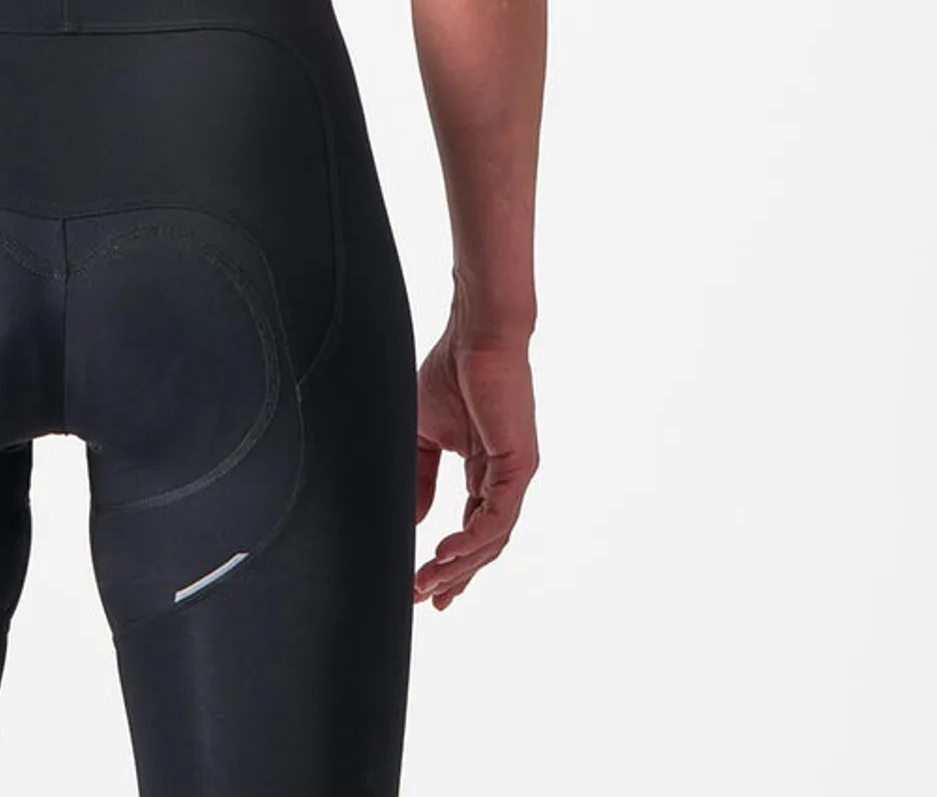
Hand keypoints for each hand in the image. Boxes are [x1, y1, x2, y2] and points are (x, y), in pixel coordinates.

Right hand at [412, 313, 537, 609]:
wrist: (474, 336)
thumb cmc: (450, 371)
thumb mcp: (424, 433)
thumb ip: (421, 476)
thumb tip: (417, 521)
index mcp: (483, 471)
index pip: (470, 529)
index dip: (450, 563)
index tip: (424, 589)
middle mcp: (503, 479)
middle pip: (483, 545)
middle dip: (454, 576)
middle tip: (424, 599)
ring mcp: (514, 474)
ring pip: (491, 538)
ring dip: (459, 565)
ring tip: (428, 583)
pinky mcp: (519, 465)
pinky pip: (497, 516)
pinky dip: (472, 539)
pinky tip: (445, 554)